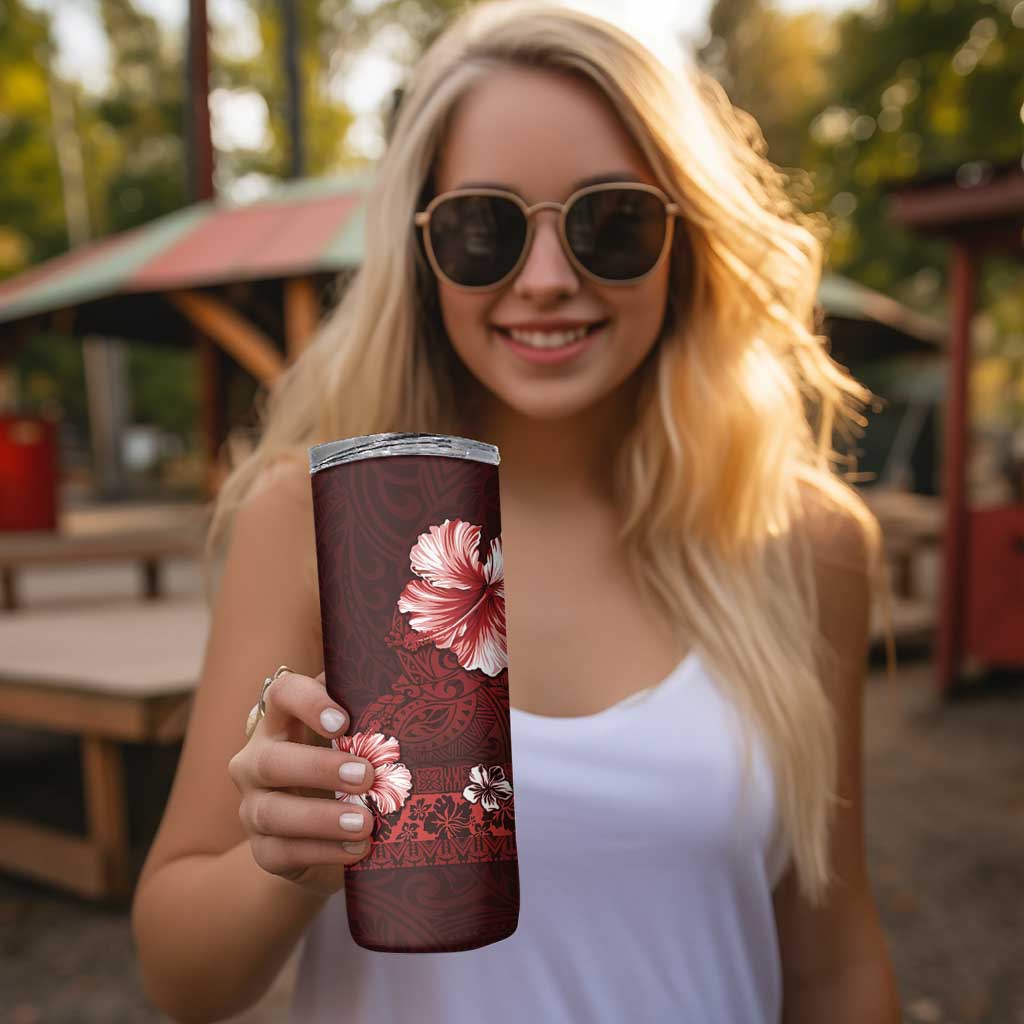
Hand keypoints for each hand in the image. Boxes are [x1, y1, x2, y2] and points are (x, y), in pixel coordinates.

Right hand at [228, 669, 374, 895]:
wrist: (323, 834)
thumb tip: (410, 687)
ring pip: (273, 812)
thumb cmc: (346, 767)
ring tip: (366, 823)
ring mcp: (253, 807)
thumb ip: (369, 712)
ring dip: (322, 817)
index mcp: (281, 721)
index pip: (281, 693)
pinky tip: (357, 848)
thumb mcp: (355, 738)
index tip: (342, 722)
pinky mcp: (263, 850)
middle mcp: (256, 760)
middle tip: (367, 775)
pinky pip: (283, 852)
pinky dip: (324, 851)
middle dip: (319, 768)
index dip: (307, 702)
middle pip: (271, 759)